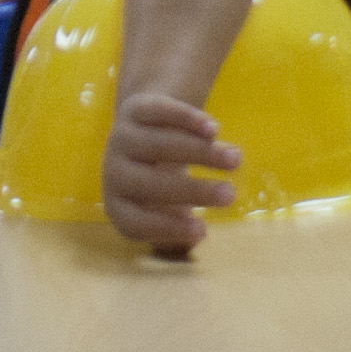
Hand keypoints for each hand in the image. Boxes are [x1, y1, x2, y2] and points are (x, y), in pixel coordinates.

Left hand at [102, 90, 239, 256]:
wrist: (140, 130)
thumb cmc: (159, 183)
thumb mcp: (164, 208)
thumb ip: (178, 229)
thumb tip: (193, 243)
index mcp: (118, 205)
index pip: (137, 222)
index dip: (168, 228)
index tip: (204, 230)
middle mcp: (114, 173)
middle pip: (152, 183)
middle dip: (194, 190)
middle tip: (230, 196)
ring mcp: (121, 137)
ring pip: (161, 144)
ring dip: (201, 152)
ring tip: (236, 159)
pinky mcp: (135, 108)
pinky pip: (161, 112)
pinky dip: (187, 119)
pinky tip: (214, 129)